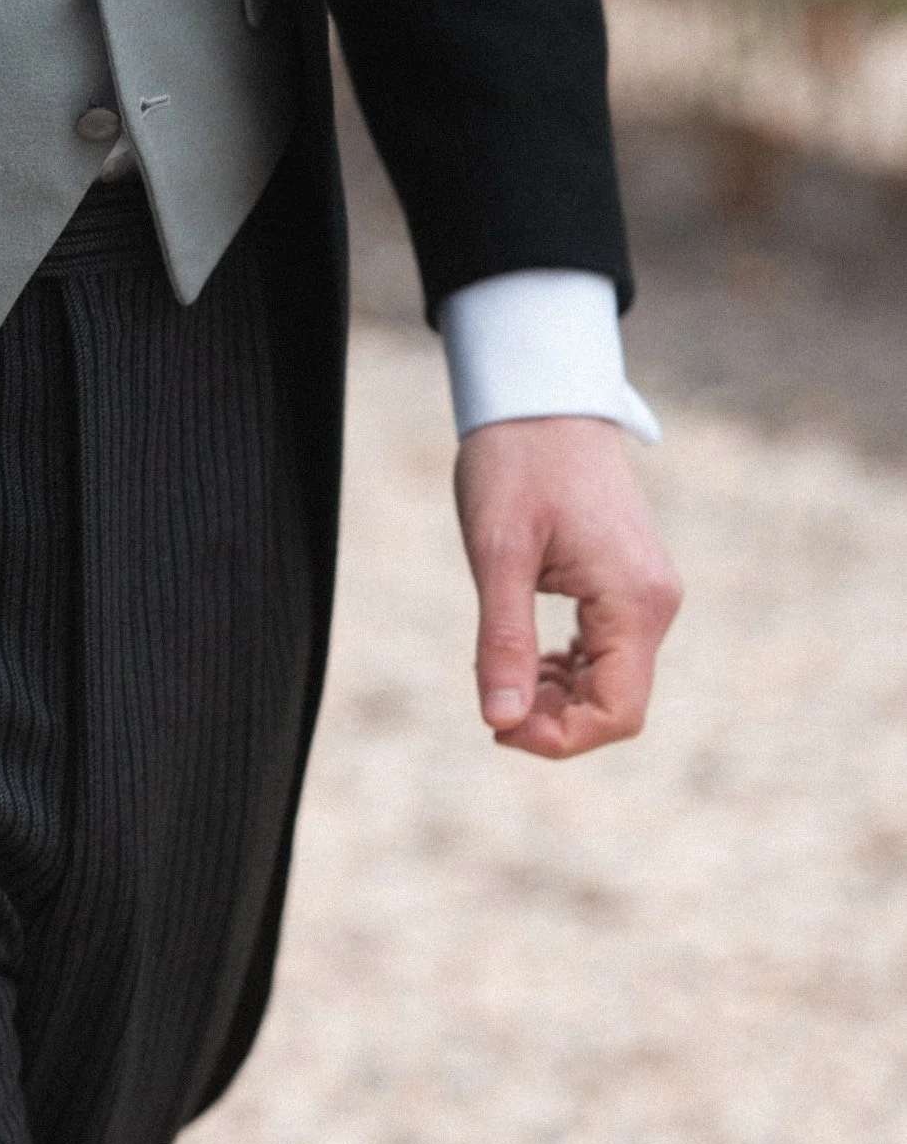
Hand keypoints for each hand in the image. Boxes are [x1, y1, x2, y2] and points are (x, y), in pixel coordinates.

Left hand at [454, 416, 682, 758]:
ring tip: (500, 672)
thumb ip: (504, 642)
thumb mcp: (498, 557)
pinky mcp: (626, 586)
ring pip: (611, 682)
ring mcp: (645, 595)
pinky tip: (522, 656)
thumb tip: (500, 721)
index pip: (618, 713)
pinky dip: (565, 670)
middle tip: (489, 700)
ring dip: (556, 697)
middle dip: (554, 722)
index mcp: (633, 601)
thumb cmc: (516, 467)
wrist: (541, 404)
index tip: (497, 727)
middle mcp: (653, 604)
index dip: (559, 740)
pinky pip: (606, 653)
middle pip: (618, 706)